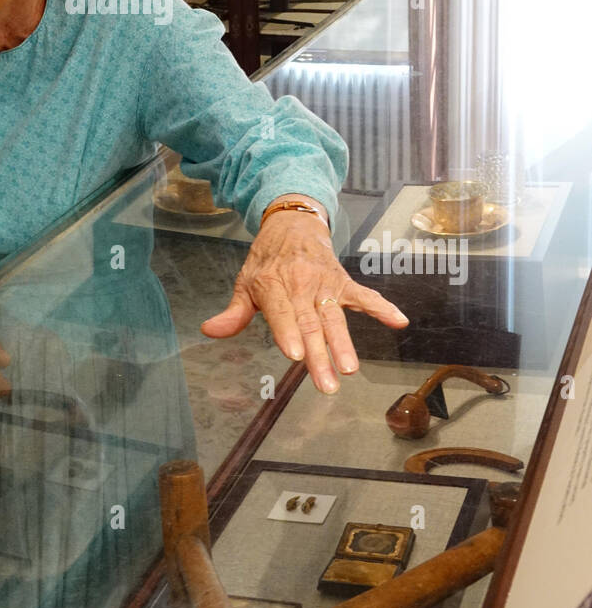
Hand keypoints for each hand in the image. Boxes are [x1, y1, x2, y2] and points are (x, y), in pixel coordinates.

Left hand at [201, 210, 408, 394]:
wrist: (292, 223)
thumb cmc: (267, 259)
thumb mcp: (245, 282)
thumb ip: (234, 312)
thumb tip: (210, 331)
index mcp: (273, 286)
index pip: (281, 314)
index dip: (288, 333)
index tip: (295, 355)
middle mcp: (300, 286)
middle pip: (310, 324)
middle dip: (319, 355)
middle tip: (327, 384)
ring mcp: (324, 284)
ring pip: (335, 317)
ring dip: (344, 343)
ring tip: (351, 368)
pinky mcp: (342, 282)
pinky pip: (364, 296)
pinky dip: (381, 307)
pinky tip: (397, 321)